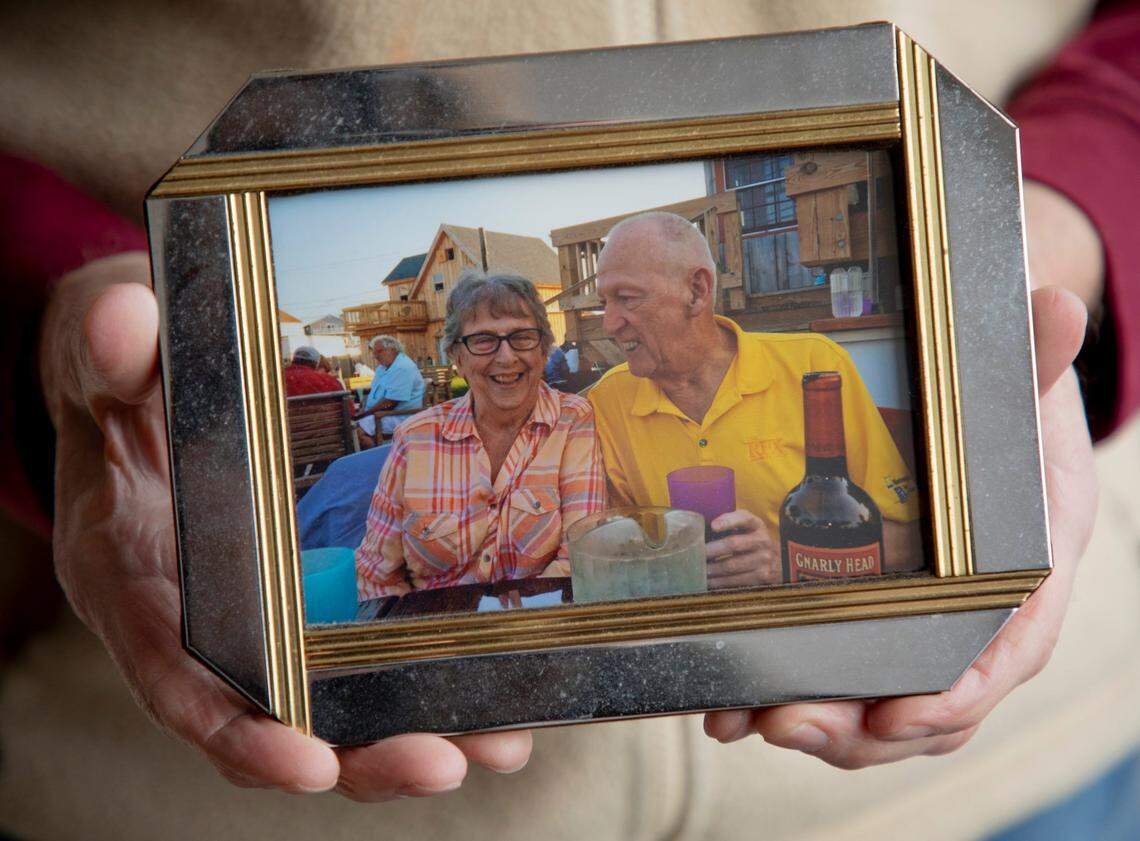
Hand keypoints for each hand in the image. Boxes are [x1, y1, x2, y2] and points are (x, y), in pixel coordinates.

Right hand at [43, 252, 530, 797]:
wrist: (137, 380)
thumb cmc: (120, 380)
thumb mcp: (106, 359)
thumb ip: (107, 351)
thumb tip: (124, 326)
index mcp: (132, 579)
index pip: (179, 679)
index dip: (240, 730)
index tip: (310, 762)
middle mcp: (192, 623)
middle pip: (271, 719)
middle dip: (358, 753)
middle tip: (446, 760)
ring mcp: (248, 621)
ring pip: (325, 710)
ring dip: (407, 735)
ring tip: (496, 744)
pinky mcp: (292, 606)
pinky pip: (351, 666)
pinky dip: (416, 688)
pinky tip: (486, 695)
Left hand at [703, 286, 1094, 766]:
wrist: (1001, 430)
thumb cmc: (1015, 419)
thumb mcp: (1030, 388)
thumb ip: (1039, 357)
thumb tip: (1058, 306)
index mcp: (1037, 574)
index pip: (1009, 651)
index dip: (958, 691)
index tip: (897, 712)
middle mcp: (992, 622)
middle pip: (937, 705)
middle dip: (860, 728)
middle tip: (785, 723)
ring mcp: (941, 635)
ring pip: (891, 714)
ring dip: (821, 730)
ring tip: (747, 721)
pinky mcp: (896, 635)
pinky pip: (858, 690)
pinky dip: (801, 705)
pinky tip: (736, 708)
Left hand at [704, 509, 780, 588]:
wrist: (783, 560)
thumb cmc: (754, 540)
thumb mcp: (749, 526)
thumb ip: (731, 521)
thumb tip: (705, 526)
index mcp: (757, 525)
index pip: (744, 518)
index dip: (728, 521)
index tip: (713, 526)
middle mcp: (762, 541)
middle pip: (733, 544)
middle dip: (711, 550)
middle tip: (696, 554)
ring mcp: (763, 560)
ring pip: (732, 565)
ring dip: (712, 568)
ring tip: (698, 569)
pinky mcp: (762, 577)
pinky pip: (736, 580)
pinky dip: (719, 582)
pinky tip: (709, 581)